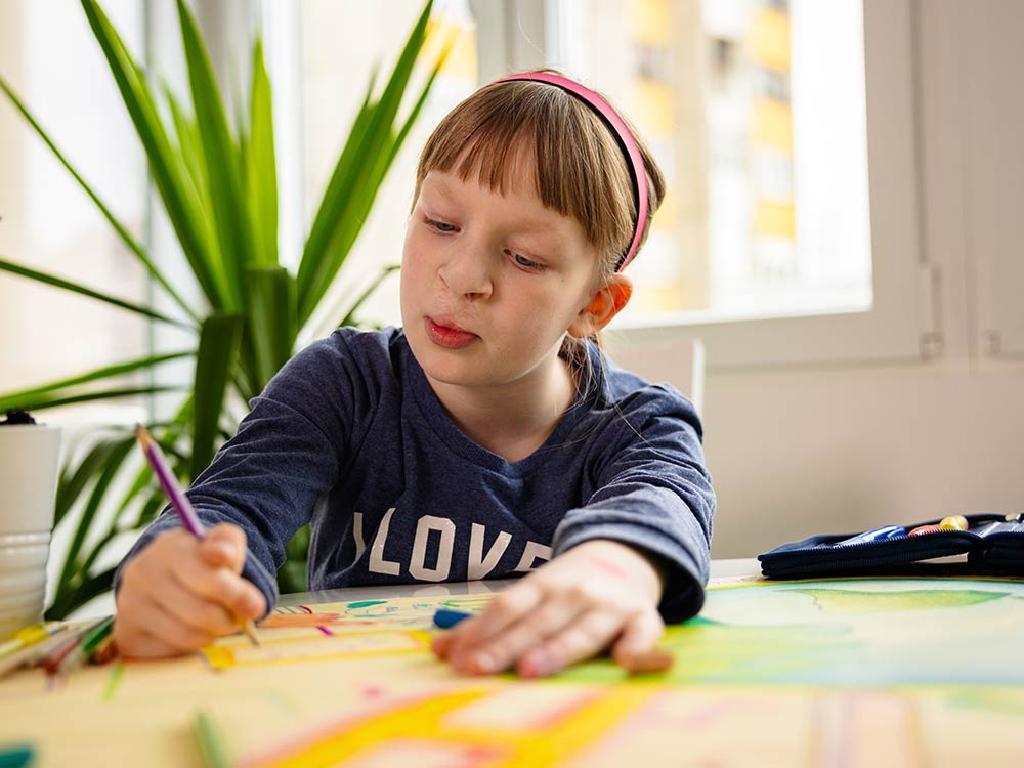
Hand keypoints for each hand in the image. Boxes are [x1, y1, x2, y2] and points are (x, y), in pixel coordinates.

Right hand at [114, 523, 265, 656]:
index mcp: (168, 548)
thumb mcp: (223, 543)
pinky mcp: (126, 636)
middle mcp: (141, 574)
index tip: (255, 606)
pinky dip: (190, 648)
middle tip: (236, 618)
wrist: (168, 576)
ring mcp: (129, 606)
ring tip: (216, 622)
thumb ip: (229, 545)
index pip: (206, 578)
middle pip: (199, 613)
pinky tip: (192, 631)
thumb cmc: (204, 560)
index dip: (235, 595)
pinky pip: (169, 654)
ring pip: (186, 636)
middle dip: (227, 619)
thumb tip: (222, 556)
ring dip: (211, 634)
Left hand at [432, 540, 666, 677]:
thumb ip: (488, 624)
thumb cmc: (569, 586)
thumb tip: (439, 648)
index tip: (458, 659)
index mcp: (543, 585)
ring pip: (582, 629)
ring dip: (557, 649)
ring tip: (532, 669)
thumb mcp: (530, 595)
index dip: (482, 633)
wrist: (630, 551)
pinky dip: (637, 646)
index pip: (507, 607)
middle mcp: (574, 592)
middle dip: (507, 646)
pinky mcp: (644, 618)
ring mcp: (610, 605)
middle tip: (479, 669)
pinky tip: (623, 660)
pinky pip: (644, 634)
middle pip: (537, 622)